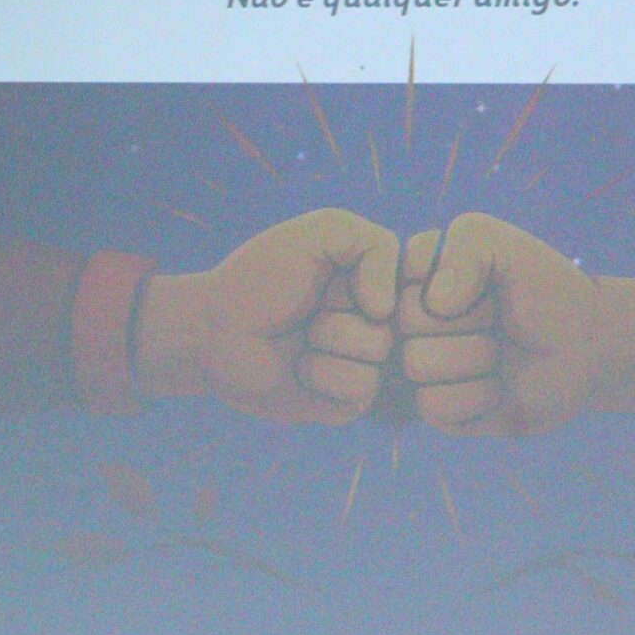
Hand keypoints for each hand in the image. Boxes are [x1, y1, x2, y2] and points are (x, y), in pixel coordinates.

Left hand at [135, 208, 400, 423]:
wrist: (215, 328)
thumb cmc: (262, 277)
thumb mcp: (318, 233)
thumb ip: (373, 242)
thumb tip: (389, 311)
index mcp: (382, 281)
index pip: (420, 278)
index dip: (375, 275)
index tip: (333, 271)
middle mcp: (383, 324)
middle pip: (399, 316)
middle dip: (340, 307)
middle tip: (308, 308)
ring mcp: (369, 364)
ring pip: (379, 351)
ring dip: (326, 338)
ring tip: (301, 337)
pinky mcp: (349, 400)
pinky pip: (360, 387)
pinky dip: (320, 374)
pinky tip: (298, 369)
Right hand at [398, 212, 634, 436]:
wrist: (583, 345)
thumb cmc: (544, 291)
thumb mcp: (510, 249)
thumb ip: (466, 247)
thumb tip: (435, 302)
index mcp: (418, 274)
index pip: (405, 271)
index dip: (454, 278)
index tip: (489, 281)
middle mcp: (409, 321)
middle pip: (407, 320)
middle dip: (470, 320)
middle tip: (497, 319)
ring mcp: (420, 365)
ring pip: (418, 364)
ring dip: (477, 358)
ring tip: (499, 353)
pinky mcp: (437, 409)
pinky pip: (436, 405)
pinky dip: (479, 396)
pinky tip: (497, 388)